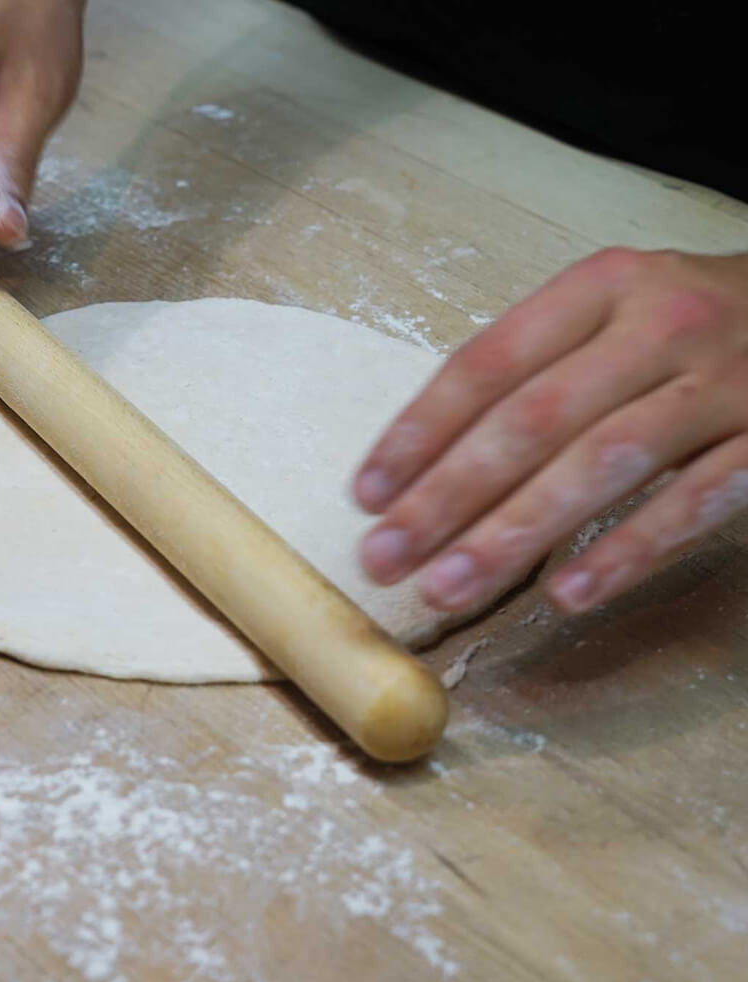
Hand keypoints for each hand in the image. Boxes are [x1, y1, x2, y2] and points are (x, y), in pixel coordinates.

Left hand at [354, 248, 747, 615]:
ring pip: (601, 462)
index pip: (485, 363)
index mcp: (599, 288)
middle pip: (531, 418)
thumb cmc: (690, 322)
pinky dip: (628, 550)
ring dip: (515, 532)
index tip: (367, 495)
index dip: (419, 432)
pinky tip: (566, 595)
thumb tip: (426, 461)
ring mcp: (722, 382)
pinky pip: (695, 500)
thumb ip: (535, 369)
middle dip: (447, 496)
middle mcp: (657, 324)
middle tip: (384, 558)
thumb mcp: (612, 314)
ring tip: (448, 588)